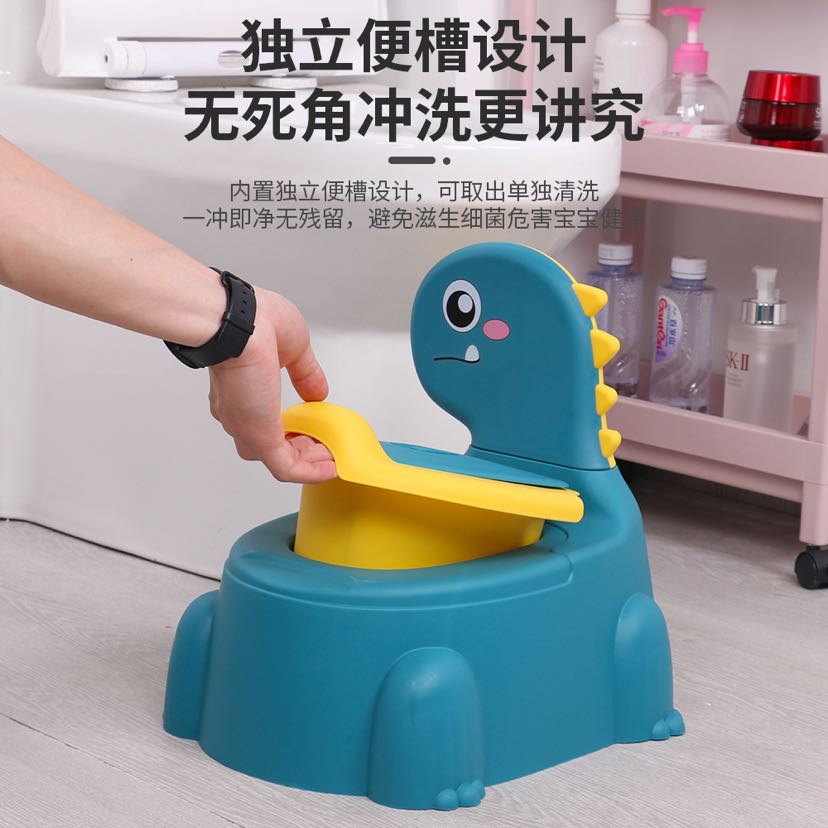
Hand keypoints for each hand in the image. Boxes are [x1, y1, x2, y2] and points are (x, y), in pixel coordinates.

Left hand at [208, 289, 335, 482]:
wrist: (236, 321)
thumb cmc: (253, 321)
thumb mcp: (294, 349)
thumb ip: (306, 375)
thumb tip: (318, 394)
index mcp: (241, 391)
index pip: (261, 422)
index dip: (289, 429)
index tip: (313, 430)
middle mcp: (238, 413)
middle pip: (269, 447)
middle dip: (302, 450)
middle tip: (326, 446)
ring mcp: (247, 427)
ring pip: (278, 460)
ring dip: (308, 462)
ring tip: (331, 457)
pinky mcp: (260, 436)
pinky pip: (287, 467)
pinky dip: (310, 471)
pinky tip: (331, 468)